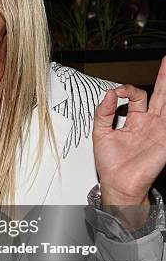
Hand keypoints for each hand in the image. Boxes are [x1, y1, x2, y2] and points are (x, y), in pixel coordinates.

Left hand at [93, 56, 165, 216]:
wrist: (118, 183)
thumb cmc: (110, 164)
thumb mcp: (101, 132)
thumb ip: (103, 112)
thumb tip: (109, 93)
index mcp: (134, 121)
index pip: (136, 96)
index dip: (127, 90)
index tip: (117, 92)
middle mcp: (148, 123)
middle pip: (160, 94)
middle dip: (164, 77)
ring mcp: (159, 130)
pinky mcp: (164, 138)